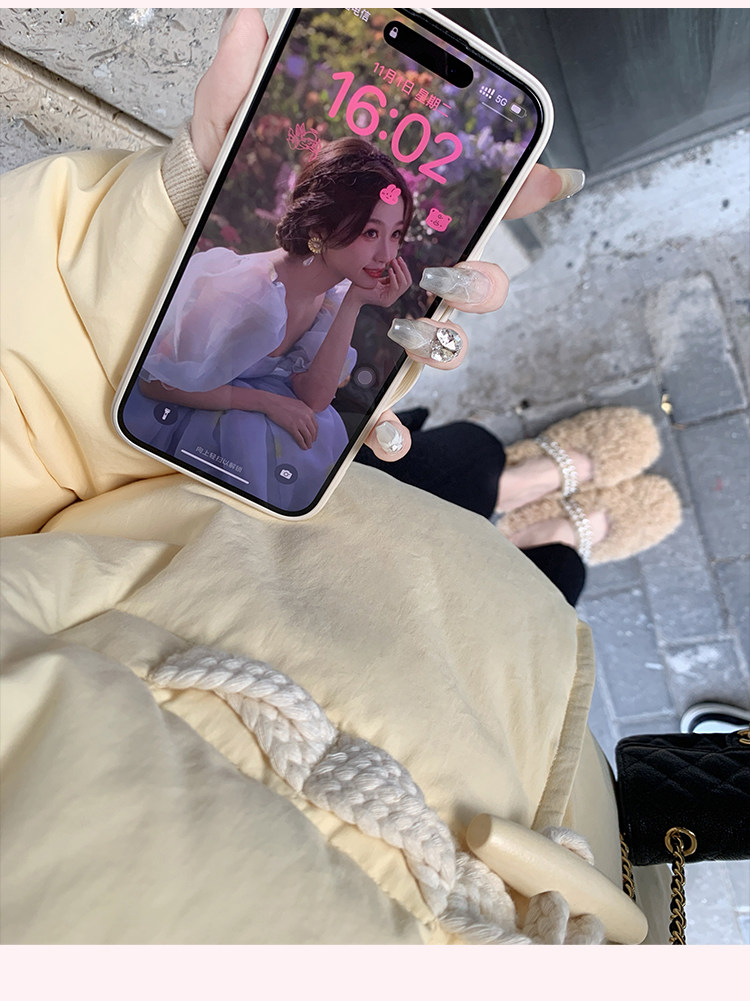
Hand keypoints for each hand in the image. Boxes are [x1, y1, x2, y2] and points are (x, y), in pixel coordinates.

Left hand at [190, 11, 585, 462]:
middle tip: (449, 274)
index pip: (469, 202)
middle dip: (484, 282)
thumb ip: (235, 93)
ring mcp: (375, 334)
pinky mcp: (345, 384)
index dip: (522, 190)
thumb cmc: (212, 215)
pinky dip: (392, 433)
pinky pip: (385, 416)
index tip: (549, 178)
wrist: (166, 286)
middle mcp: (396, 277)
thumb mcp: (218, 150)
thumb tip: (248, 20)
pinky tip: (381, 435)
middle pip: (478, 284)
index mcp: (384, 221)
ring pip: (446, 347)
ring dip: (442, 345)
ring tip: (402, 336)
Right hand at [262, 394, 318, 450]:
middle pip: (313, 431)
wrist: (272, 403)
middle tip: (311, 443)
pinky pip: (300, 438)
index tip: (313, 436)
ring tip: (308, 447)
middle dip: (312, 439)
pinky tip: (303, 447)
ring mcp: (299, 422)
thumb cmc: (282, 402)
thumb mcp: (298, 404)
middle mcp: (306, 417)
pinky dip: (302, 444)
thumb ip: (305, 411)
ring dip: (308, 443)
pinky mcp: (292, 427)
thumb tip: (307, 419)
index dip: (315, 433)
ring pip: (308, 436)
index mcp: (309, 411)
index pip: (315, 425)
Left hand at [346, 257, 412, 309]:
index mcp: (392, 292)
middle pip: (407, 283)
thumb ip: (387, 276)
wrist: (353, 295)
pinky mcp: (386, 300)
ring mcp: (390, 300)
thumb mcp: (377, 279)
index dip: (404, 269)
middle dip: (404, 269)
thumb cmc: (362, 285)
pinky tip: (389, 270)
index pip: (406, 281)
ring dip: (399, 271)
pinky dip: (393, 277)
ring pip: (403, 285)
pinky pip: (395, 288)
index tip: (399, 259)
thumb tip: (396, 263)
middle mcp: (393, 297)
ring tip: (393, 262)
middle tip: (397, 259)